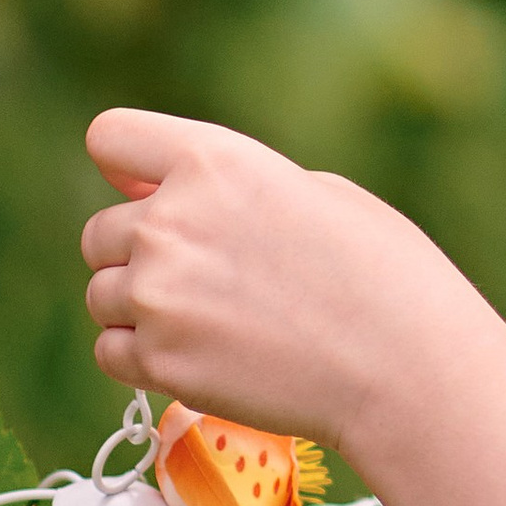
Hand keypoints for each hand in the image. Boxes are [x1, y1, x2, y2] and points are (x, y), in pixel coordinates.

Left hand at [79, 107, 436, 450]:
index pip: (110, 137)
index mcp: (213, 160)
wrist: (405, 367)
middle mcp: (170, 221)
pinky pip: (111, 352)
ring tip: (211, 325)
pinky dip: (143, 358)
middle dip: (138, 253)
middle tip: (204, 281)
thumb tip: (185, 205)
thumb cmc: (384, 275)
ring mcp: (157, 294)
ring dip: (140, 309)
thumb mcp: (320, 193)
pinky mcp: (159, 361)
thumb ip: (235, 190)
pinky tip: (199, 357)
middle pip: (100, 232)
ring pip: (102, 296)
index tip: (154, 195)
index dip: (129, 170)